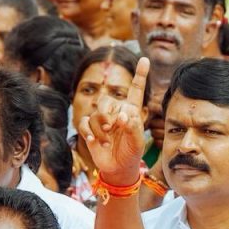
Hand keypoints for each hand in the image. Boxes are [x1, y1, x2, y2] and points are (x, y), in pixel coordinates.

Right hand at [78, 57, 148, 186]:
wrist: (118, 168)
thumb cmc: (131, 154)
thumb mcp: (137, 143)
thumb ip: (133, 128)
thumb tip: (123, 115)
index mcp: (131, 111)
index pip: (135, 90)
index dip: (140, 74)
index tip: (145, 59)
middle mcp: (116, 112)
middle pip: (106, 100)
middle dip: (107, 115)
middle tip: (112, 129)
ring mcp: (102, 120)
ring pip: (95, 113)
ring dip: (100, 129)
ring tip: (106, 142)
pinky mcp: (90, 129)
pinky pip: (83, 122)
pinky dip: (87, 131)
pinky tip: (94, 141)